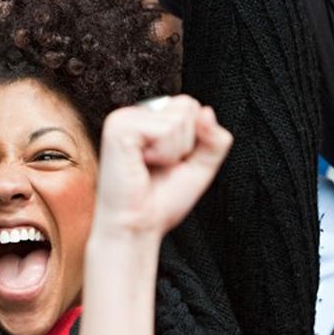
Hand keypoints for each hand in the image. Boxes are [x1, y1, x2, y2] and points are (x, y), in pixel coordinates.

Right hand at [91, 95, 232, 240]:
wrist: (137, 227)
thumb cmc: (162, 201)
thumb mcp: (201, 166)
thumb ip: (215, 139)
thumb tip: (207, 111)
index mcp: (149, 119)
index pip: (192, 107)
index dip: (193, 141)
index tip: (170, 163)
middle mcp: (135, 114)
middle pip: (188, 106)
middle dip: (186, 144)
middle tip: (161, 166)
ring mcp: (124, 118)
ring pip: (179, 119)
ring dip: (173, 152)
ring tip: (150, 168)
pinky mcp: (119, 127)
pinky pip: (165, 129)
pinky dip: (163, 154)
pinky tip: (141, 165)